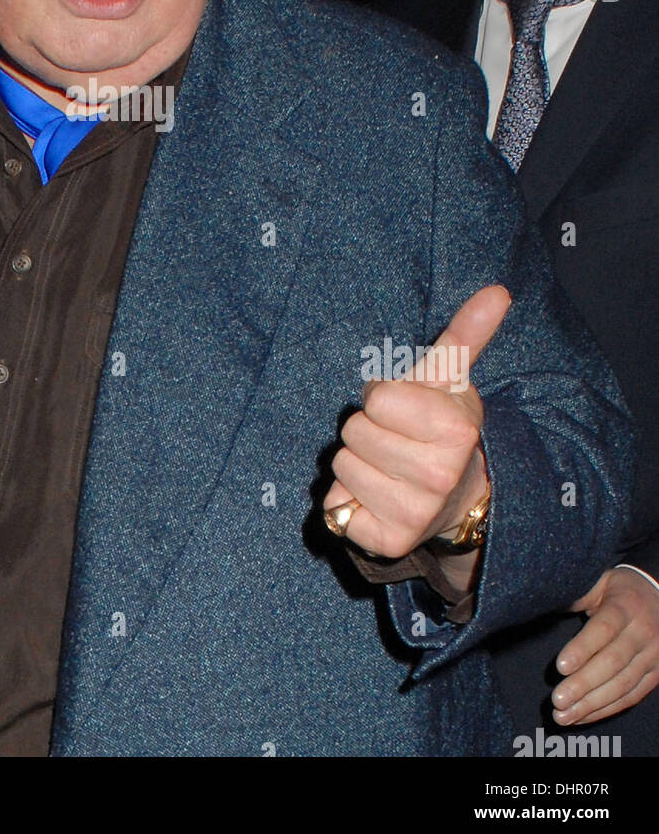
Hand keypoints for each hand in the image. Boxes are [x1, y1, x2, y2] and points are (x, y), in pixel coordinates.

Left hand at [323, 284, 510, 560]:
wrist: (459, 498)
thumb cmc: (442, 427)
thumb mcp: (450, 380)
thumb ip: (466, 334)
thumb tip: (497, 290)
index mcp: (454, 429)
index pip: (376, 398)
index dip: (383, 399)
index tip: (405, 411)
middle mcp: (437, 475)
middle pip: (353, 432)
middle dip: (368, 430)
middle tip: (396, 441)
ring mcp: (413, 513)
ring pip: (341, 467)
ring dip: (356, 464)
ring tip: (388, 469)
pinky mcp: (386, 542)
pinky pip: (335, 509)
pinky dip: (347, 502)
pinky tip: (377, 499)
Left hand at [552, 567, 658, 724]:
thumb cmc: (620, 590)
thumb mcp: (600, 581)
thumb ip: (578, 593)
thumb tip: (545, 599)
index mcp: (626, 607)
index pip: (604, 630)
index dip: (582, 649)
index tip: (560, 667)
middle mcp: (643, 633)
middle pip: (613, 663)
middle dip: (583, 684)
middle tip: (557, 700)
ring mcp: (653, 657)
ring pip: (622, 685)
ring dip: (591, 704)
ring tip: (563, 715)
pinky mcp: (656, 675)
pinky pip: (631, 697)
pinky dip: (606, 710)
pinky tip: (582, 717)